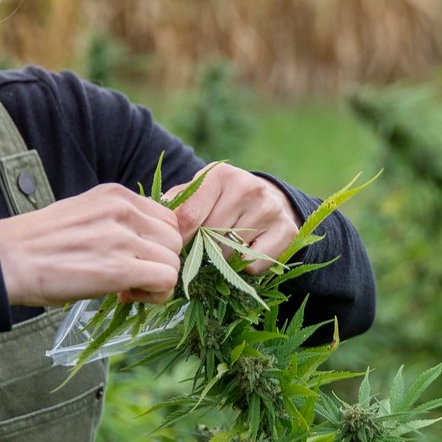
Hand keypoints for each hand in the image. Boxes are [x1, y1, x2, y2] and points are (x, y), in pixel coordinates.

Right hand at [0, 183, 182, 305]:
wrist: (7, 260)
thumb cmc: (38, 244)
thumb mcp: (83, 215)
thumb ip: (115, 222)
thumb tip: (142, 246)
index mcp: (116, 195)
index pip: (167, 218)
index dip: (156, 244)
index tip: (133, 260)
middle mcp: (123, 210)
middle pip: (174, 239)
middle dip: (160, 263)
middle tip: (131, 279)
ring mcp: (122, 238)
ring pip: (173, 261)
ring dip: (157, 281)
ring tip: (127, 289)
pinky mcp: (119, 268)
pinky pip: (165, 280)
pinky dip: (155, 295)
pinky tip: (127, 297)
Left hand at [172, 163, 301, 274]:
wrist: (268, 199)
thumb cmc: (221, 201)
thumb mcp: (198, 194)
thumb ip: (174, 207)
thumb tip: (154, 226)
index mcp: (220, 175)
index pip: (189, 216)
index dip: (179, 239)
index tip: (174, 249)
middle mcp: (249, 187)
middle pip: (210, 238)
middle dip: (201, 249)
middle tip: (202, 249)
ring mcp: (271, 209)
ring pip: (231, 253)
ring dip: (222, 259)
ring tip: (225, 246)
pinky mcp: (287, 230)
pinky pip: (252, 264)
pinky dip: (244, 266)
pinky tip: (246, 249)